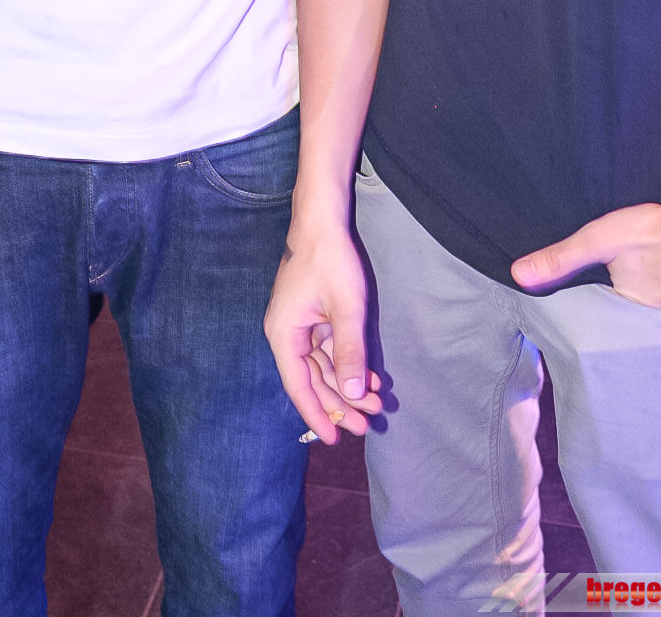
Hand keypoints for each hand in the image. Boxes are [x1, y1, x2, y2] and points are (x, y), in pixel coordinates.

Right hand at [264, 219, 382, 443]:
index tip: (336, 439)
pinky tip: (371, 377)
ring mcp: (299, 325)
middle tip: (368, 425)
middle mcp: (287, 334)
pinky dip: (348, 362)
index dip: (318, 414)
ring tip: (376, 403)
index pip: (300, 386)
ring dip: (348, 384)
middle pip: (313, 380)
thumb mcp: (346, 309)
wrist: (322, 220)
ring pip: (323, 366)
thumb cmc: (330, 260)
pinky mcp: (311, 316)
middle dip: (341, 402)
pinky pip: (329, 348)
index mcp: (284, 335)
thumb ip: (350, 352)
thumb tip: (354, 393)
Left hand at [510, 196, 660, 312]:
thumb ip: (561, 257)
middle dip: (644, 291)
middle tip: (645, 270)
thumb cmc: (657, 231)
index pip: (614, 307)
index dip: (611, 291)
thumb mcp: (600, 240)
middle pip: (646, 305)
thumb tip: (518, 274)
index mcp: (632, 309)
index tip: (613, 279)